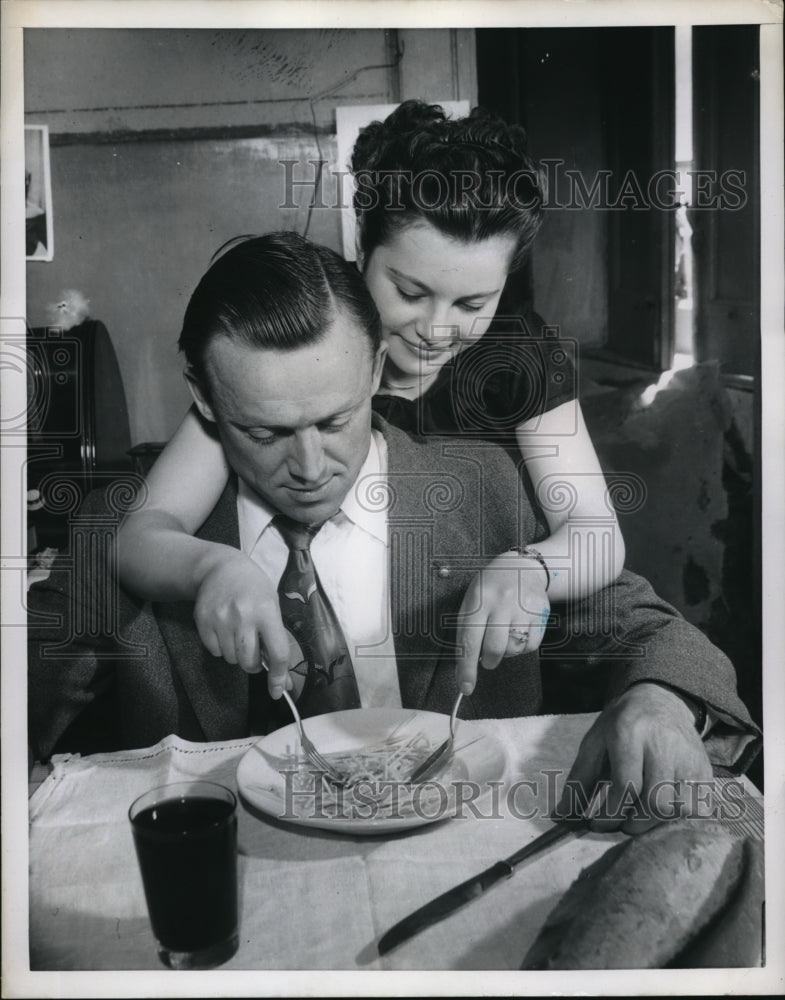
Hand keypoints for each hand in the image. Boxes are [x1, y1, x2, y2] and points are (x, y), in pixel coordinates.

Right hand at [193, 549, 291, 697]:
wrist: (220, 567)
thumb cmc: (253, 588)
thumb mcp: (271, 605)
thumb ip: (277, 639)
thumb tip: (283, 679)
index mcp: (267, 611)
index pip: (277, 652)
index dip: (279, 675)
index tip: (277, 690)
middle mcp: (243, 616)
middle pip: (249, 661)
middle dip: (253, 664)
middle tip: (254, 653)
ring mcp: (221, 619)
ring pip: (231, 659)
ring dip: (237, 655)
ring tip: (238, 634)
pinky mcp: (203, 621)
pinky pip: (215, 651)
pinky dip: (221, 648)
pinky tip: (224, 630)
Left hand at [456, 551, 549, 694]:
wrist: (522, 566)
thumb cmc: (490, 588)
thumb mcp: (472, 600)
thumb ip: (468, 631)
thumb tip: (466, 668)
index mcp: (479, 599)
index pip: (470, 640)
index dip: (467, 668)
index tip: (466, 687)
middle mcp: (502, 601)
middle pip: (495, 648)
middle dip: (489, 661)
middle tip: (488, 660)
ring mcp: (523, 606)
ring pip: (514, 648)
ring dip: (506, 653)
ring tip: (504, 638)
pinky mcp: (541, 611)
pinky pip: (532, 645)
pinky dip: (522, 647)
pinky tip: (518, 634)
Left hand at [556, 682, 712, 834]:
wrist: (660, 700)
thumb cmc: (622, 724)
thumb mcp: (594, 742)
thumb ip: (578, 780)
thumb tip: (561, 817)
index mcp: (630, 732)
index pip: (626, 785)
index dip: (611, 813)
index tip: (598, 824)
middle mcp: (663, 743)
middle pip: (655, 802)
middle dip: (634, 823)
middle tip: (620, 824)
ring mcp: (689, 756)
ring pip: (679, 808)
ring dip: (655, 823)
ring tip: (638, 817)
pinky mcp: (705, 769)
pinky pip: (696, 807)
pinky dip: (677, 818)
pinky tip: (659, 811)